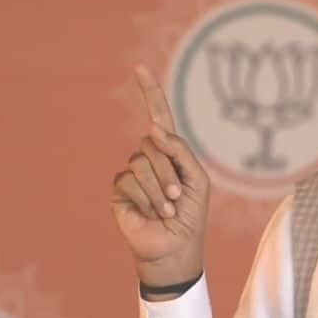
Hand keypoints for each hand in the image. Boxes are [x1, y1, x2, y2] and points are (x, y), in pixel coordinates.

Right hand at [111, 65, 210, 297]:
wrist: (175, 249)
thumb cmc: (190, 216)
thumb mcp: (198, 181)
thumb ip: (181, 151)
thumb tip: (154, 130)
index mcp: (170, 153)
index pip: (159, 117)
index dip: (150, 93)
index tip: (139, 68)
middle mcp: (149, 158)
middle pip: (153, 143)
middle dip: (169, 172)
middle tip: (177, 197)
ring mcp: (132, 173)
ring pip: (142, 162)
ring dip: (159, 189)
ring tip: (166, 209)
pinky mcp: (119, 189)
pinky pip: (130, 180)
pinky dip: (146, 198)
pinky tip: (151, 213)